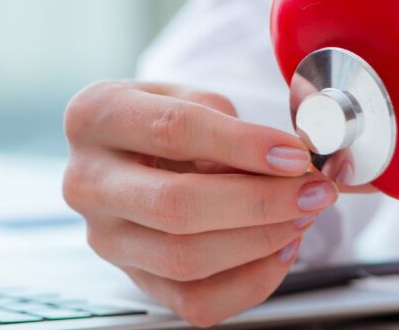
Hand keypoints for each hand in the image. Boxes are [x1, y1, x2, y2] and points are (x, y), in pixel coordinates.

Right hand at [62, 81, 336, 326]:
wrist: (134, 150)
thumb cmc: (166, 118)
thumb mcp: (191, 95)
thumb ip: (231, 124)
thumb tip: (289, 162)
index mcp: (94, 117)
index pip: (172, 131)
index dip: (242, 144)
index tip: (294, 154)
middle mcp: (87, 181)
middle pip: (176, 206)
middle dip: (258, 202)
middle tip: (311, 190)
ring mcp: (105, 237)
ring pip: (184, 259)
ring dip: (259, 241)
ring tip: (301, 215)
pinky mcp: (132, 279)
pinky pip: (194, 301)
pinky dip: (250, 281)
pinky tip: (280, 249)